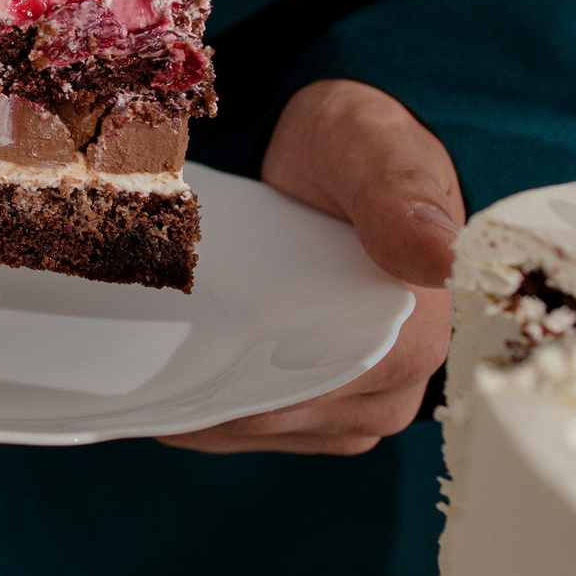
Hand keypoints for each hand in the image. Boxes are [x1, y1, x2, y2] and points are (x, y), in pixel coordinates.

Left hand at [162, 80, 461, 456]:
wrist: (339, 152)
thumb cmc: (357, 145)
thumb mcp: (371, 149)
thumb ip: (396, 194)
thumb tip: (438, 257)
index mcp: (416, 341)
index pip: (310, 392)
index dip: (237, 384)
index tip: (169, 361)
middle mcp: (396, 389)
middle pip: (279, 418)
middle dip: (209, 397)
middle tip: (138, 362)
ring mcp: (359, 407)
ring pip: (263, 431)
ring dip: (204, 409)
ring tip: (145, 370)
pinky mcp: (326, 407)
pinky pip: (261, 428)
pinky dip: (212, 411)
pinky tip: (169, 383)